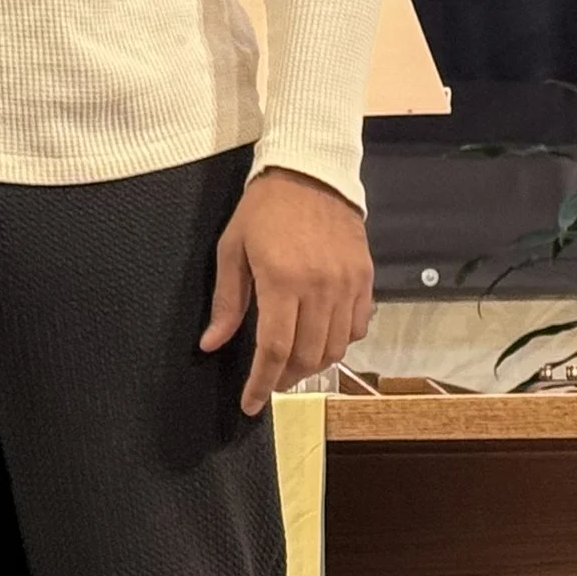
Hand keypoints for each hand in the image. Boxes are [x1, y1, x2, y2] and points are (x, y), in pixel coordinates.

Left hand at [200, 168, 373, 414]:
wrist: (310, 171)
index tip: (250, 404)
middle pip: (308, 355)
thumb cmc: (263, 209)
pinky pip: (357, 327)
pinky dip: (340, 342)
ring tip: (293, 363)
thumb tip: (211, 343)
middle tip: (269, 380)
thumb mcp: (232, 249)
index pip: (275, 349)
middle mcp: (319, 287)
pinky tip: (321, 336)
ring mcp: (347, 284)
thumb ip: (227, 301)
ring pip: (336, 348)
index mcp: (282, 280)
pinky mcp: (365, 278)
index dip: (262, 383)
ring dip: (313, 364)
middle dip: (286, 378)